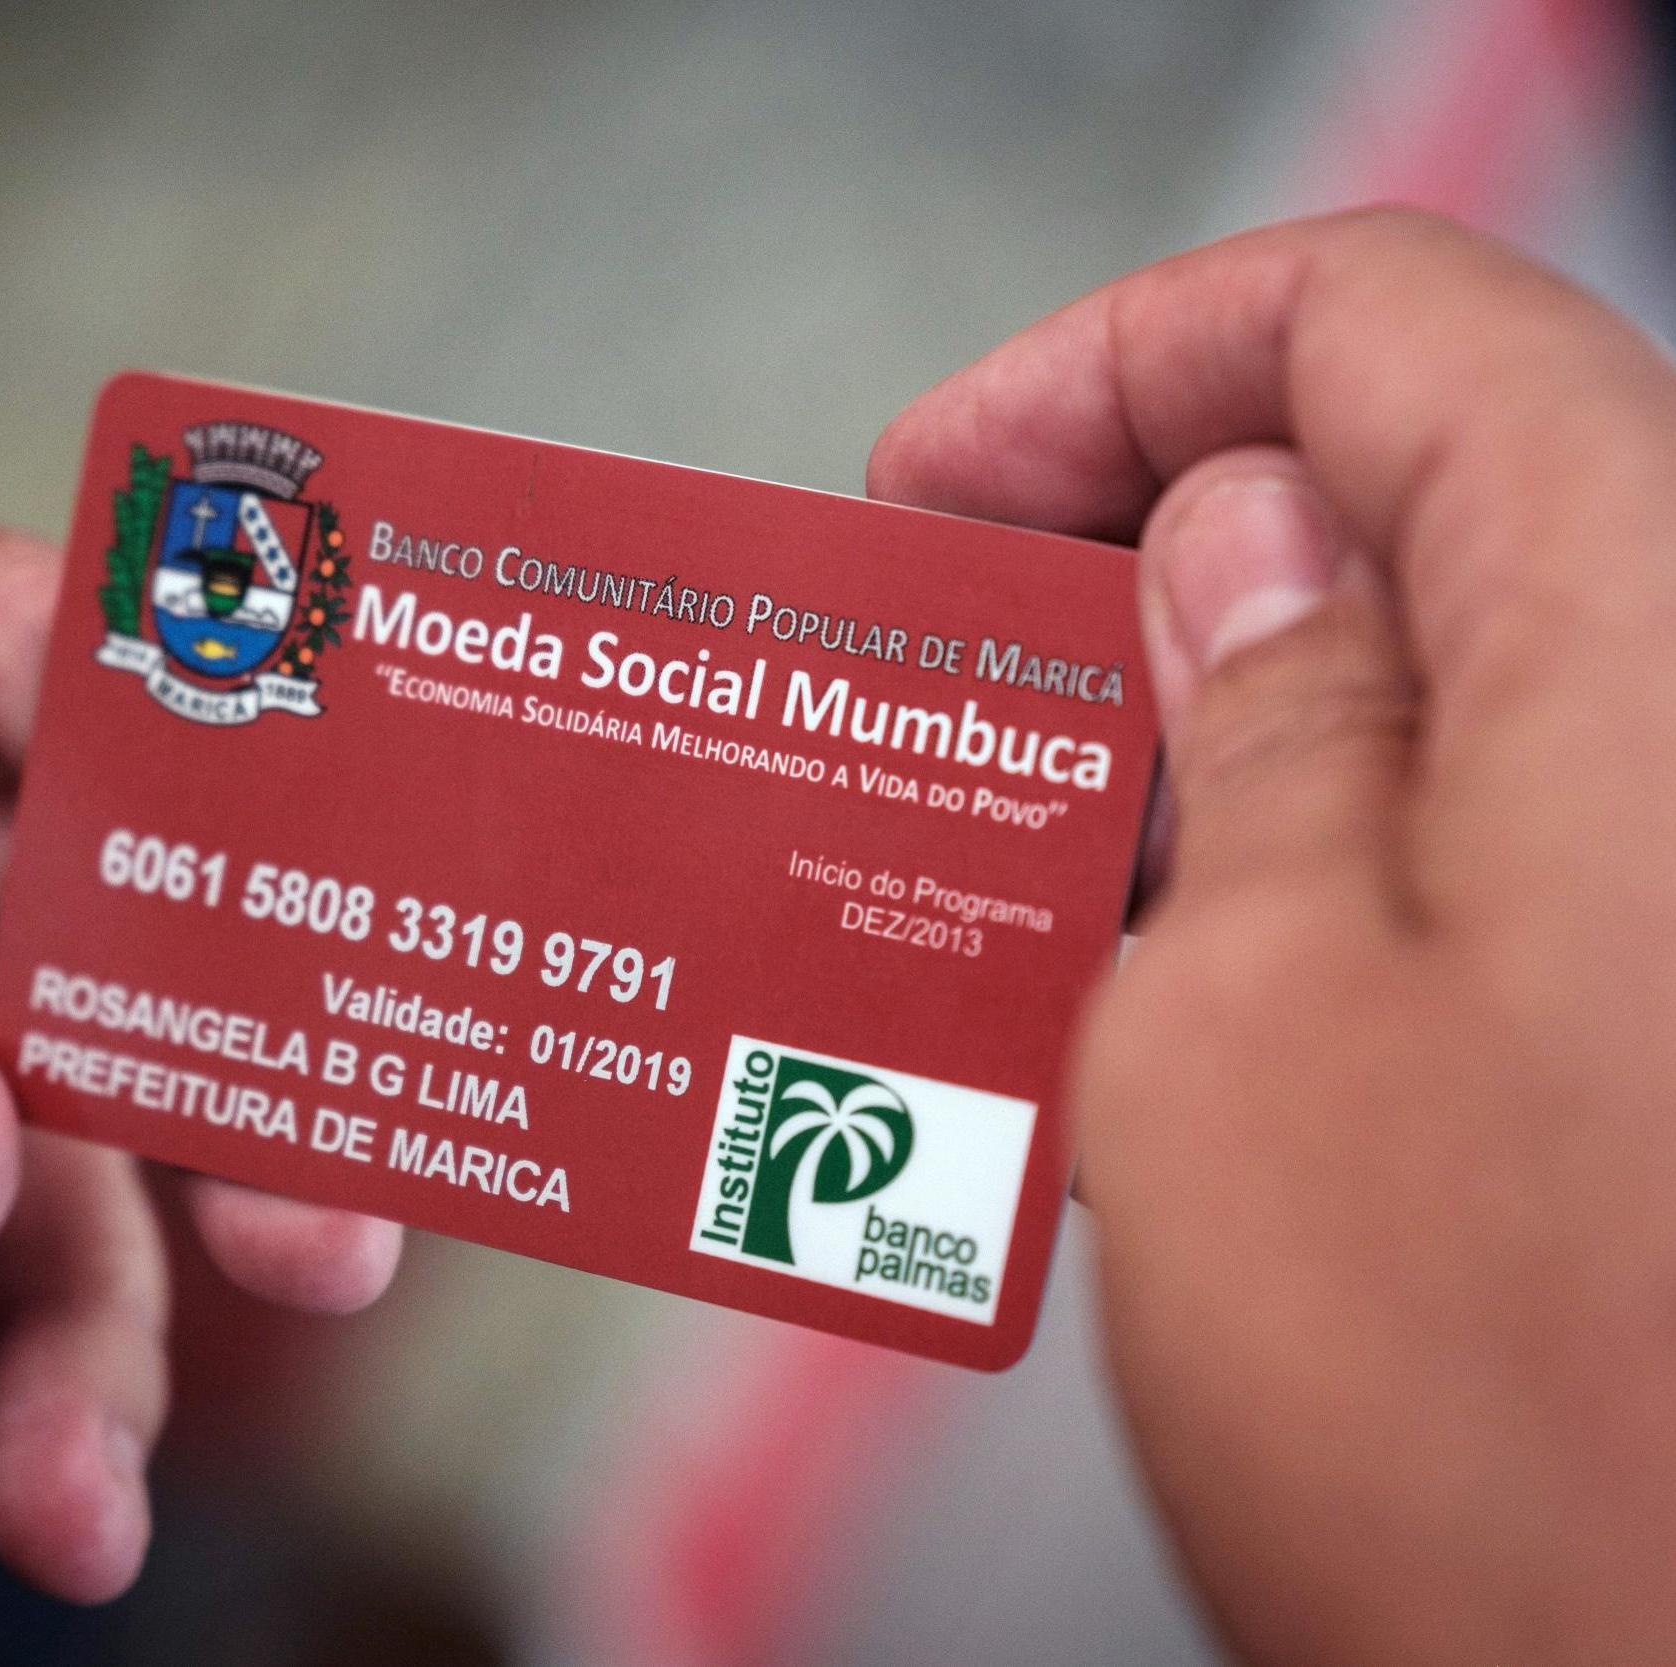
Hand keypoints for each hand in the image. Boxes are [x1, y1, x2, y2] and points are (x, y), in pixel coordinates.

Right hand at [871, 209, 1675, 1662]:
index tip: (944, 478)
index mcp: (1644, 631)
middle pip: (1413, 492)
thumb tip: (1231, 546)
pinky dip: (1301, 866)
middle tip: (940, 659)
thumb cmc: (1516, 1438)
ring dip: (1201, 735)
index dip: (1124, 359)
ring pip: (1435, 685)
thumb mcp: (1248, 1018)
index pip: (1382, 316)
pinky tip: (1142, 978)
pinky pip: (1485, 850)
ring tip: (999, 837)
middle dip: (1136, 548)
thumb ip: (1244, 722)